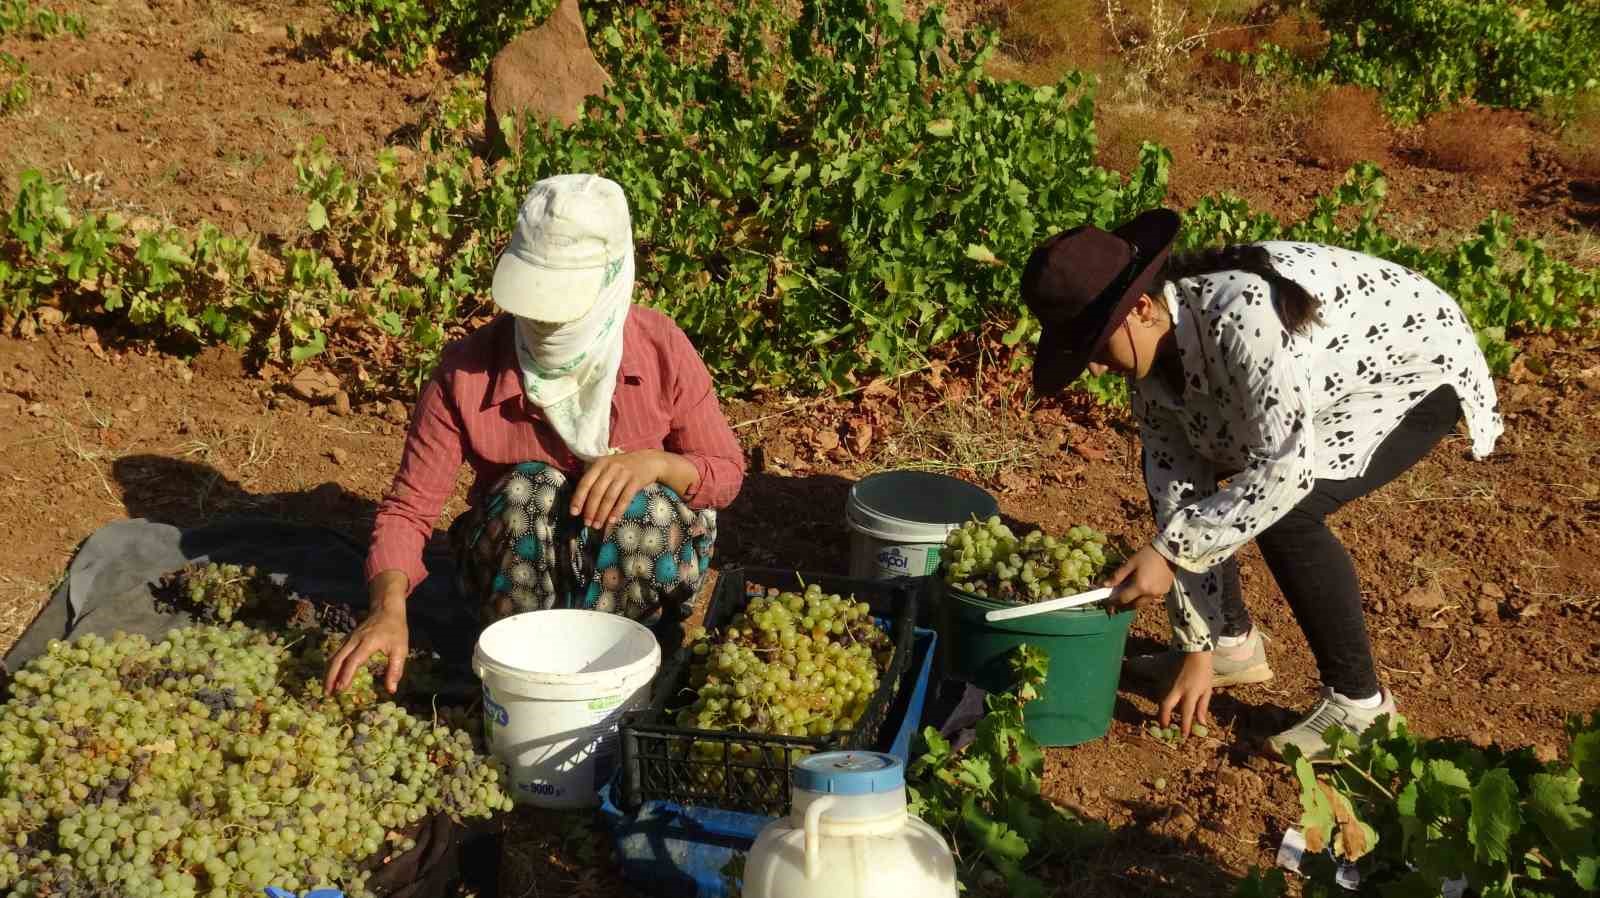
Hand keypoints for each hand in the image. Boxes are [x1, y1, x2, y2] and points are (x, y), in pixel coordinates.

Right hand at [324, 573, 408, 695]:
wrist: (386, 610)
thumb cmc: (395, 630)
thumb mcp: (401, 649)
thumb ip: (395, 669)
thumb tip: (391, 690)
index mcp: (367, 642)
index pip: (353, 660)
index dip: (346, 675)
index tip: (340, 689)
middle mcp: (354, 640)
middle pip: (337, 659)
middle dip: (330, 677)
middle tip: (328, 694)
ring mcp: (348, 639)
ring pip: (333, 657)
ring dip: (328, 673)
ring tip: (327, 689)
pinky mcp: (346, 640)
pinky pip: (335, 654)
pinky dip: (331, 666)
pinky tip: (331, 676)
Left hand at [571, 450, 670, 529]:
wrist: (649, 461)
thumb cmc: (623, 467)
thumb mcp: (607, 466)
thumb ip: (595, 478)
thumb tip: (581, 502)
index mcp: (600, 464)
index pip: (585, 482)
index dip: (578, 498)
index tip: (574, 512)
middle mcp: (611, 467)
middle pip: (597, 492)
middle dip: (590, 509)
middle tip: (587, 523)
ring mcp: (624, 474)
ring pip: (610, 497)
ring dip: (602, 513)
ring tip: (597, 525)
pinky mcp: (636, 481)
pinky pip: (625, 499)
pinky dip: (618, 511)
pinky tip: (612, 521)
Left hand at [1104, 543, 1176, 610]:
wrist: (1170, 551)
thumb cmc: (1148, 554)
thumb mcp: (1131, 563)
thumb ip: (1118, 576)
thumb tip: (1105, 585)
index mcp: (1140, 587)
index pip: (1123, 599)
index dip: (1113, 601)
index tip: (1107, 600)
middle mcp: (1150, 594)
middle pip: (1133, 605)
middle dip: (1123, 605)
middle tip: (1115, 601)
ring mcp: (1158, 594)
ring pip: (1143, 604)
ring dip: (1133, 602)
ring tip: (1127, 596)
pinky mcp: (1165, 591)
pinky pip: (1151, 599)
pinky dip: (1143, 598)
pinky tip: (1140, 590)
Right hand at [1159, 651, 1213, 736]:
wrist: (1194, 653)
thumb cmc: (1204, 672)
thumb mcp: (1207, 690)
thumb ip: (1202, 706)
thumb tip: (1201, 723)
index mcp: (1191, 692)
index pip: (1187, 712)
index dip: (1185, 726)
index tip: (1184, 736)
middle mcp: (1178, 689)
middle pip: (1166, 706)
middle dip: (1163, 718)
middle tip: (1165, 728)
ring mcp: (1171, 685)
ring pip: (1163, 701)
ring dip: (1164, 712)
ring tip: (1166, 721)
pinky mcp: (1167, 681)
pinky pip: (1165, 696)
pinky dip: (1166, 704)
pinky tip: (1168, 709)